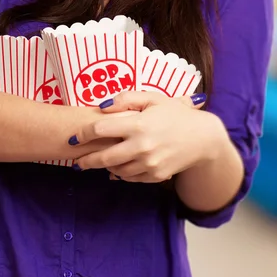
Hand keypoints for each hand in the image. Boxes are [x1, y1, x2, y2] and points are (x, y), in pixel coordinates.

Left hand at [70, 91, 224, 182]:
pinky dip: (122, 173)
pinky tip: (118, 167)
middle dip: (87, 160)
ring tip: (99, 162)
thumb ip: (125, 99)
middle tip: (77, 161)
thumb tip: (102, 107)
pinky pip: (131, 177)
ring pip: (116, 170)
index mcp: (138, 124)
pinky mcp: (155, 176)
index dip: (83, 134)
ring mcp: (149, 163)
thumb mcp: (152, 98)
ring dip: (105, 166)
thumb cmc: (175, 114)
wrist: (203, 138)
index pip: (100, 130)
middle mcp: (141, 146)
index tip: (74, 137)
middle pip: (104, 157)